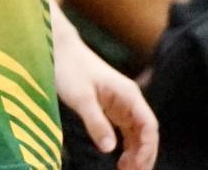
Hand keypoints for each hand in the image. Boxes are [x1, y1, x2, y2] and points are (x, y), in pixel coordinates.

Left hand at [54, 15, 158, 169]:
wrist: (58, 49)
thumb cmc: (69, 68)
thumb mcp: (81, 97)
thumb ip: (95, 122)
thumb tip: (109, 149)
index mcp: (128, 94)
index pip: (149, 126)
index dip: (147, 148)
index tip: (137, 166)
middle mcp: (129, 99)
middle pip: (147, 133)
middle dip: (144, 155)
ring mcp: (121, 104)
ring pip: (137, 133)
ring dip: (136, 153)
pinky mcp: (111, 107)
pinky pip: (126, 131)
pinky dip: (126, 146)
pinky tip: (120, 159)